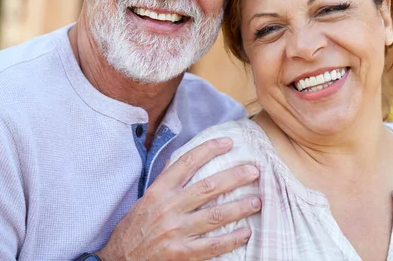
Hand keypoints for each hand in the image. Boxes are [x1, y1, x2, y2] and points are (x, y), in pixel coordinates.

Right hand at [96, 137, 261, 260]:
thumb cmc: (134, 228)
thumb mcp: (146, 199)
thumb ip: (166, 182)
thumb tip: (183, 160)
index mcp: (159, 191)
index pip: (186, 163)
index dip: (209, 150)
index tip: (228, 142)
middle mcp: (168, 208)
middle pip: (208, 187)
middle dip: (234, 177)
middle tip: (254, 171)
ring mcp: (175, 232)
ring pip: (215, 216)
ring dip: (239, 207)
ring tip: (257, 201)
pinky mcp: (181, 254)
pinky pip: (211, 246)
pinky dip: (230, 240)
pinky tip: (245, 233)